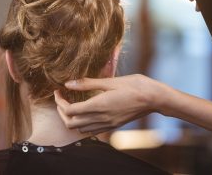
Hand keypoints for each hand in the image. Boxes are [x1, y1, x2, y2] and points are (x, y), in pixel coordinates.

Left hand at [54, 74, 168, 133]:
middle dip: (61, 112)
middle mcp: (101, 118)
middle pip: (71, 123)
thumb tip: (68, 83)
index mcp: (99, 105)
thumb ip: (88, 83)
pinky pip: (92, 131)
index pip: (70, 111)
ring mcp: (107, 124)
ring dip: (71, 119)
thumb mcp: (110, 81)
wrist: (153, 98)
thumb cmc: (134, 85)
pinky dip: (82, 124)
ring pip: (80, 130)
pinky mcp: (113, 126)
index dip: (59, 102)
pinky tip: (85, 112)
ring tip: (71, 105)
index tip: (58, 92)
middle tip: (61, 99)